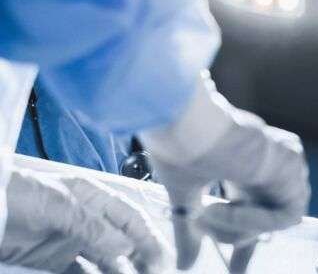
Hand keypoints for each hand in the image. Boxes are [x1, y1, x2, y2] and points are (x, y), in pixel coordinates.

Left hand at [0, 168, 168, 272]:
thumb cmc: (14, 194)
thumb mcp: (56, 205)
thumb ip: (91, 225)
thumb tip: (124, 246)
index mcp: (92, 197)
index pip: (130, 218)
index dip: (149, 237)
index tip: (161, 259)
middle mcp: (86, 219)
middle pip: (122, 242)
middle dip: (139, 259)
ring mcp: (70, 241)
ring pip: (105, 260)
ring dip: (119, 271)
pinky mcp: (53, 261)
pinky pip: (81, 273)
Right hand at [140, 72, 309, 269]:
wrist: (191, 127)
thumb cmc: (183, 150)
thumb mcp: (185, 197)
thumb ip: (190, 232)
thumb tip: (185, 265)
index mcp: (245, 169)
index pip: (255, 211)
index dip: (245, 241)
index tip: (236, 271)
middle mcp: (267, 167)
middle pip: (267, 221)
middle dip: (235, 236)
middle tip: (206, 225)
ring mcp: (283, 164)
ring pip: (275, 220)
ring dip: (240, 226)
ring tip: (211, 212)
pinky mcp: (293, 165)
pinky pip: (285, 215)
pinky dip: (255, 220)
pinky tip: (227, 207)